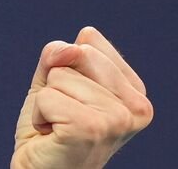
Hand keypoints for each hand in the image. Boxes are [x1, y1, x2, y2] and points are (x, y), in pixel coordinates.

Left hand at [11, 27, 152, 168]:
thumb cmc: (50, 130)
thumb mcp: (53, 80)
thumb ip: (59, 54)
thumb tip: (72, 48)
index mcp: (136, 91)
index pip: (89, 42)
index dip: (67, 68)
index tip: (73, 101)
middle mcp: (137, 106)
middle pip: (78, 54)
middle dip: (57, 84)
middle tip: (63, 117)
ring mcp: (118, 119)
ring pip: (60, 75)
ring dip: (47, 103)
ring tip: (58, 128)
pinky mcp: (92, 129)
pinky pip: (47, 97)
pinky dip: (39, 116)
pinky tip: (51, 136)